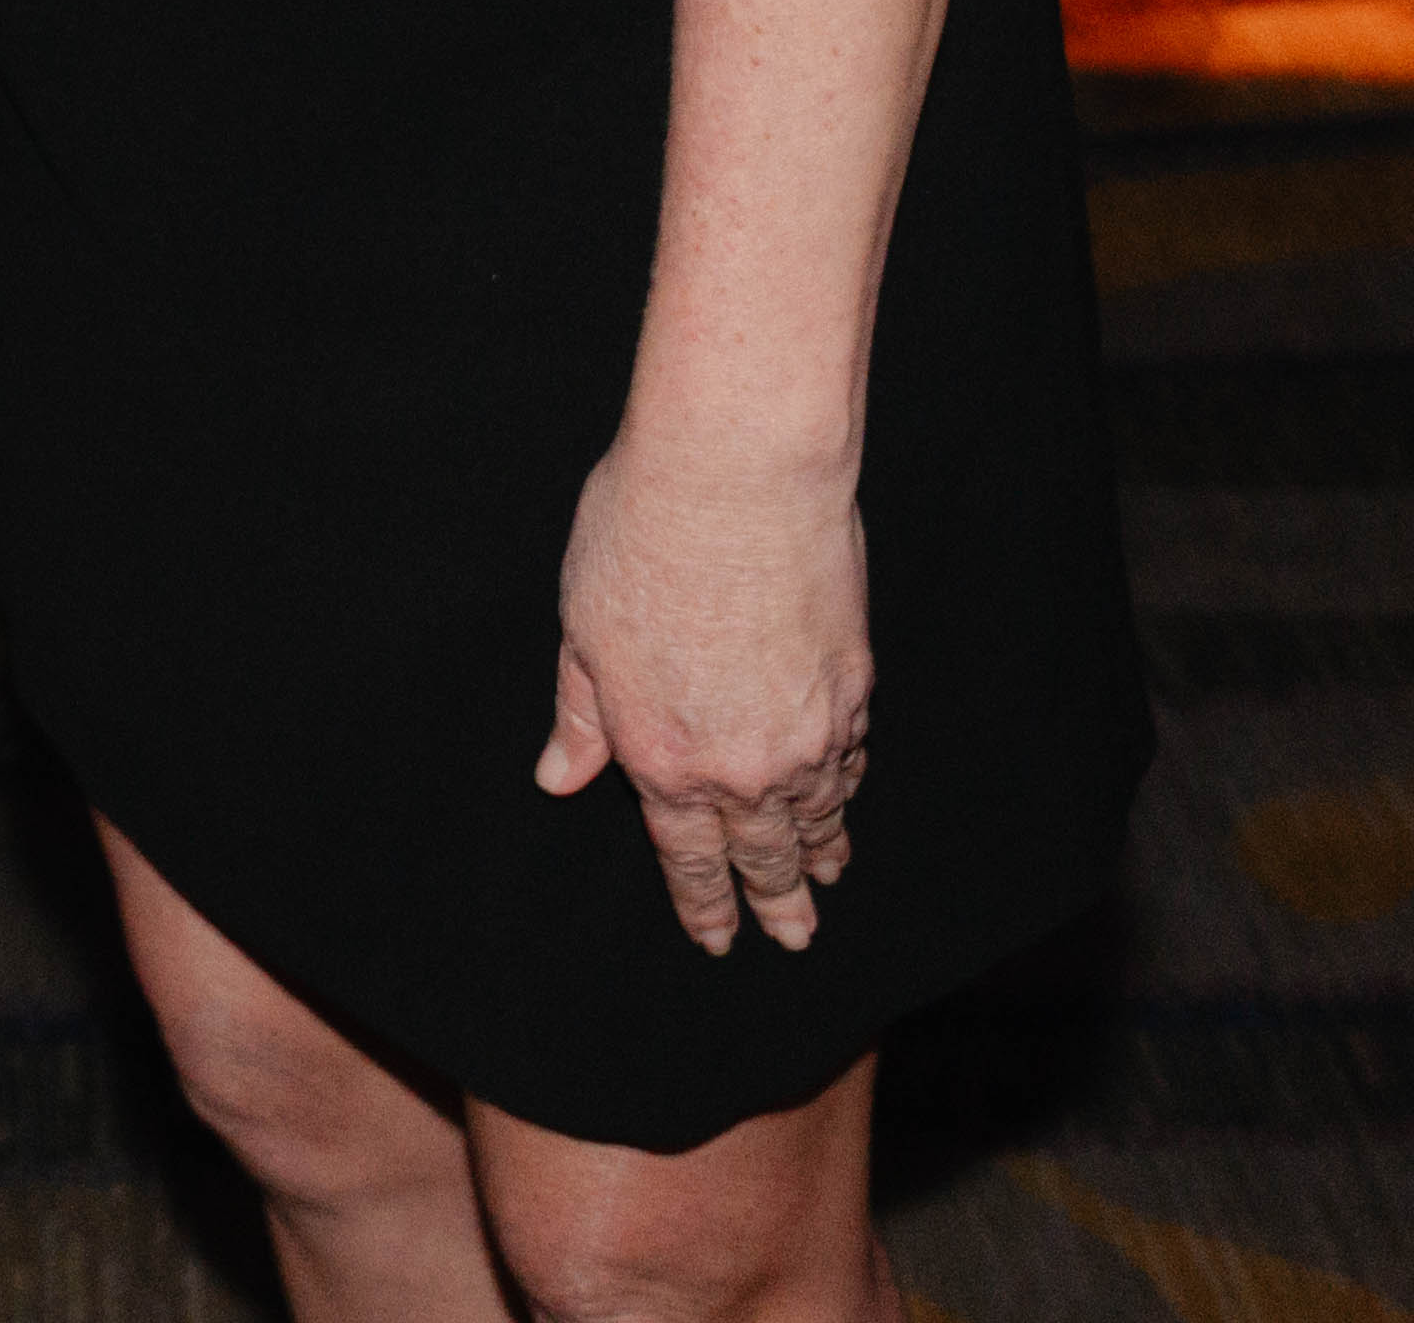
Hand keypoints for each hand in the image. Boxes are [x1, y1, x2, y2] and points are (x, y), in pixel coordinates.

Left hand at [537, 438, 873, 957]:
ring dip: (821, 851)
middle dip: (777, 901)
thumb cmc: (641, 536)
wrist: (737, 475)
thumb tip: (560, 777)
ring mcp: (807, 729)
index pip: (689, 856)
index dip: (706, 902)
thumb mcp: (582, 631)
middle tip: (796, 938)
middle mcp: (743, 762)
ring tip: (826, 881)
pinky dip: (846, 785)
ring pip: (818, 812)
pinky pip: (850, 758)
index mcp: (663, 756)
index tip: (718, 936)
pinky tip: (844, 795)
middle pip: (765, 852)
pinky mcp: (852, 684)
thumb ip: (582, 716)